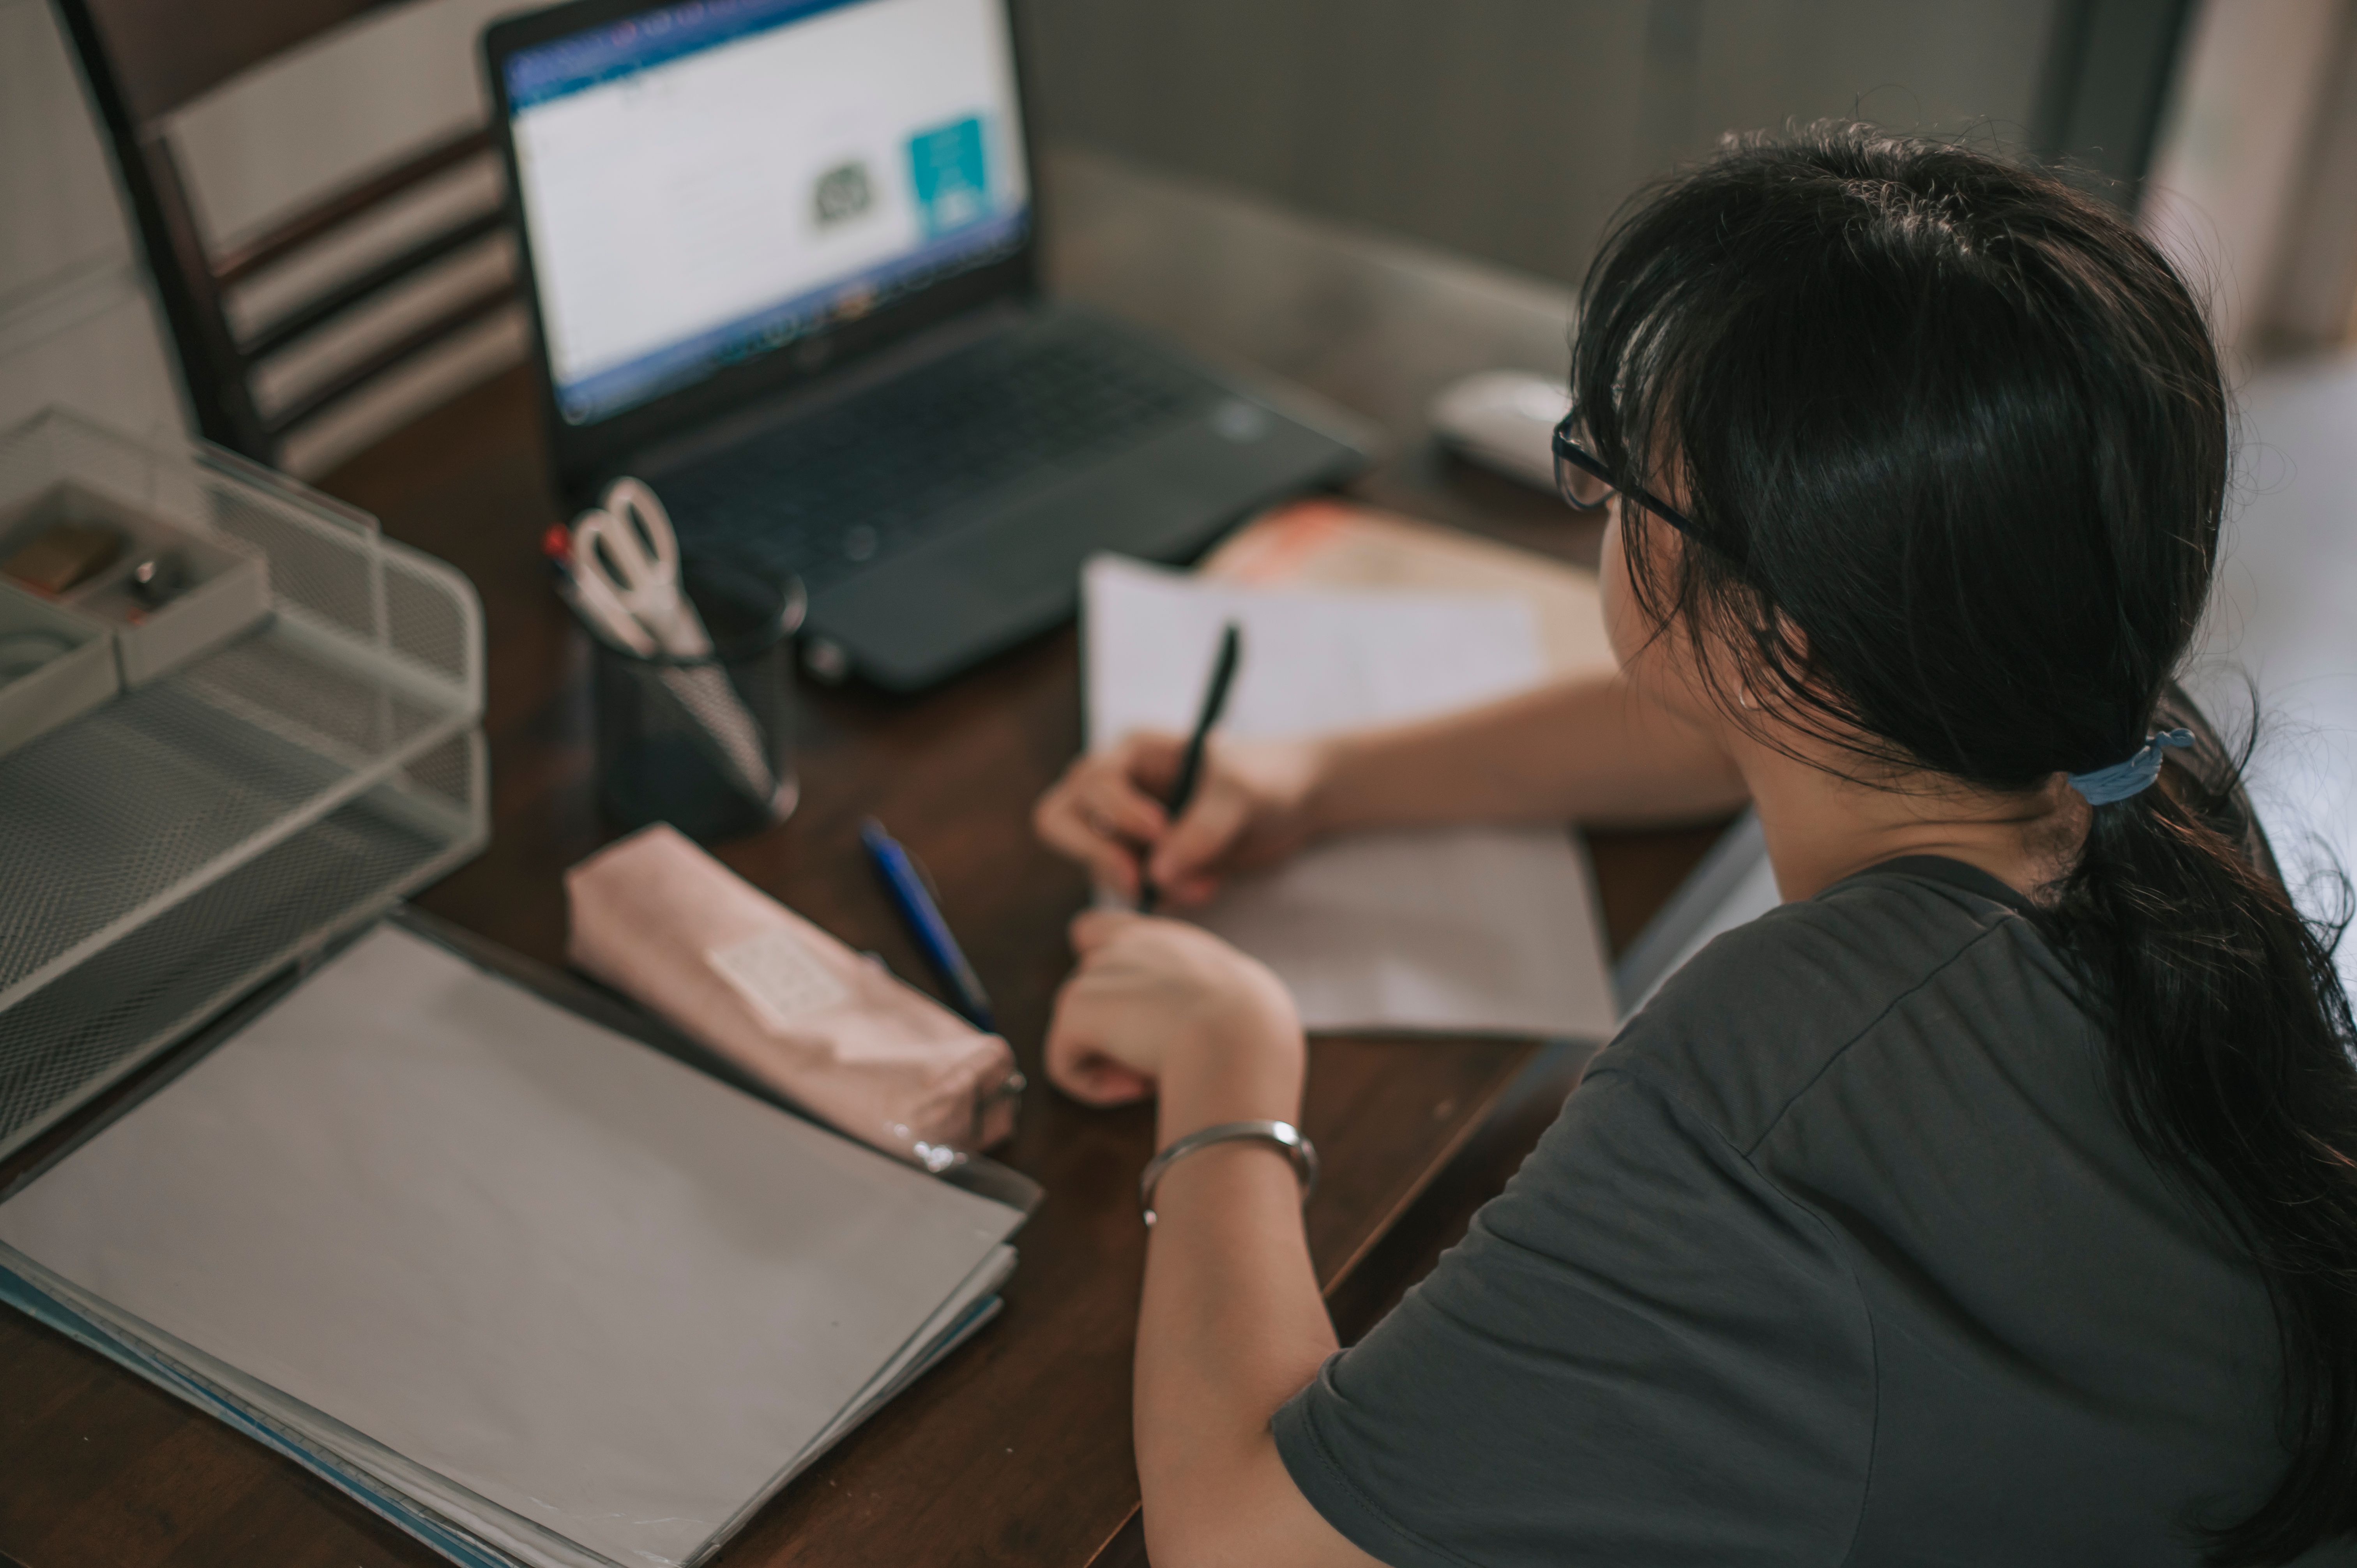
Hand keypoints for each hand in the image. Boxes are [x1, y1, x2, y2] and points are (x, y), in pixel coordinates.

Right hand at [1033, 732, 1327, 906]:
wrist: (1296, 801)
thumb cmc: (1267, 777)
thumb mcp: (1243, 793)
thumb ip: (1203, 827)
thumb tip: (1157, 873)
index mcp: (1132, 752)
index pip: (1090, 783)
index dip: (1118, 813)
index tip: (1161, 831)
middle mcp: (1116, 786)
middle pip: (1060, 819)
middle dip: (1096, 854)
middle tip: (1137, 880)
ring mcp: (1124, 826)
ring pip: (1091, 860)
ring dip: (1136, 881)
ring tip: (1200, 886)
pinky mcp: (1142, 860)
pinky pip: (1126, 885)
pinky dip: (1160, 895)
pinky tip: (1206, 888)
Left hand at [1044, 910, 1302, 1110]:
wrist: (1239, 1036)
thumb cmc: (1255, 1034)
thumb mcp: (1236, 1003)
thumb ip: (1196, 1003)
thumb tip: (1177, 1034)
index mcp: (1167, 939)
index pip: (1100, 929)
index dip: (1099, 972)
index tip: (1132, 1014)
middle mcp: (1128, 943)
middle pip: (1089, 993)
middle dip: (1112, 1034)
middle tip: (1156, 1064)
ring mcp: (1099, 970)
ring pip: (1078, 1031)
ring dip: (1107, 1061)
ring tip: (1149, 1077)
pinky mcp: (1077, 1005)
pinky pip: (1062, 1063)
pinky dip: (1090, 1086)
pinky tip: (1132, 1089)